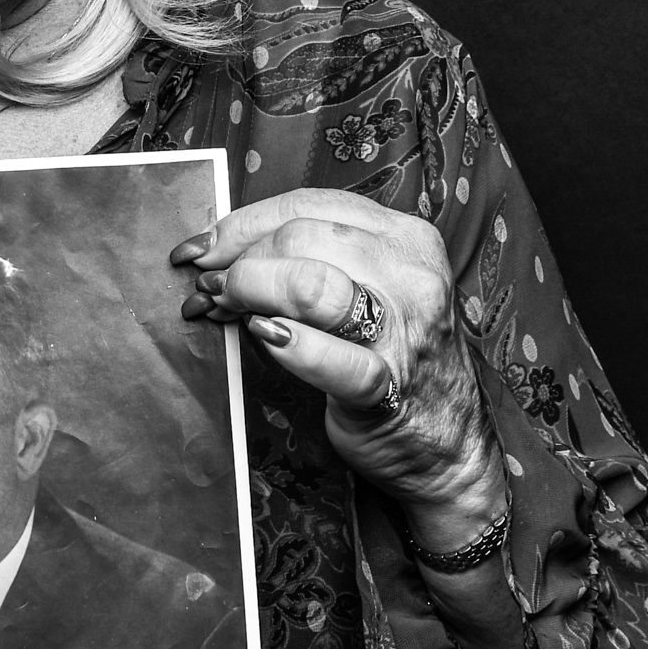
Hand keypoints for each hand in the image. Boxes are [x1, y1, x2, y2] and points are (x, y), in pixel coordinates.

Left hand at [175, 190, 502, 549]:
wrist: (444, 443)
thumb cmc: (390, 357)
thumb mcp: (366, 286)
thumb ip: (310, 259)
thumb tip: (220, 250)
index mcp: (404, 237)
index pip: (309, 205)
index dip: (242, 222)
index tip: (203, 246)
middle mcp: (410, 275)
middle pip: (301, 237)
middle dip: (240, 259)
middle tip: (211, 287)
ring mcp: (405, 331)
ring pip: (312, 285)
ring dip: (250, 291)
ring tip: (225, 308)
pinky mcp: (388, 386)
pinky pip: (332, 360)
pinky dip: (291, 346)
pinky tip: (266, 337)